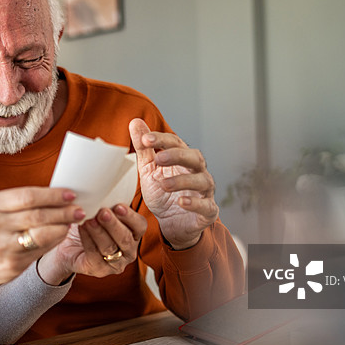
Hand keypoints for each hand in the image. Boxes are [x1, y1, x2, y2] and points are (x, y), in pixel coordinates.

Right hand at [0, 187, 84, 308]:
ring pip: (42, 234)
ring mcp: (2, 247)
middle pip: (37, 215)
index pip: (27, 196)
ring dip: (63, 226)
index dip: (52, 195)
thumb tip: (57, 194)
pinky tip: (62, 234)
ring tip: (73, 220)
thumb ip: (20, 202)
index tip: (70, 194)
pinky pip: (41, 250)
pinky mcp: (12, 265)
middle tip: (78, 209)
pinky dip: (55, 240)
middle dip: (63, 211)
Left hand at [38, 203, 145, 282]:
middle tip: (102, 212)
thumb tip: (107, 181)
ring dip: (99, 232)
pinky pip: (94, 255)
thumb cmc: (90, 224)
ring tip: (88, 219)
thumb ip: (108, 201)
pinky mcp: (99, 270)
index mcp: (134, 234)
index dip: (130, 217)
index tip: (118, 206)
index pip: (140, 226)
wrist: (69, 245)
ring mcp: (115, 263)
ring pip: (110, 247)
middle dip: (113, 224)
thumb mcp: (101, 211)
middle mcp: (129, 250)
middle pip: (125, 238)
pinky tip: (81, 228)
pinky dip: (87, 240)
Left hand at [129, 118, 217, 248]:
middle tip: (159, 158)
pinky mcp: (208, 211)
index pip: (175, 143)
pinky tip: (181, 202)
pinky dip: (195, 203)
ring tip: (164, 184)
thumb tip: (135, 121)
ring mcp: (205, 191)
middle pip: (194, 157)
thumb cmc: (163, 193)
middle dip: (177, 155)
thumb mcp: (149, 170)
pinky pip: (206, 206)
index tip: (144, 139)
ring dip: (183, 181)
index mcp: (183, 159)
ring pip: (201, 180)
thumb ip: (144, 148)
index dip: (161, 139)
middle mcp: (198, 171)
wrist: (172, 224)